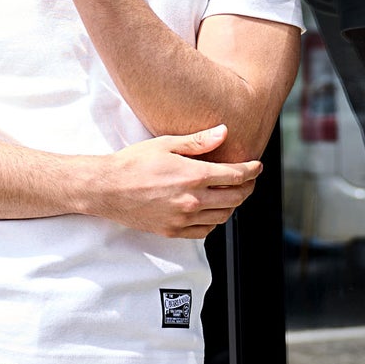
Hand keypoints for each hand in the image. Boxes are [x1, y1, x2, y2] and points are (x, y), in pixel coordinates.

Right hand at [92, 125, 261, 238]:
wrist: (107, 188)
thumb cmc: (133, 162)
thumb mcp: (166, 144)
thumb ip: (198, 141)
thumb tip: (224, 131)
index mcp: (193, 176)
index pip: (235, 176)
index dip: (251, 170)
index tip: (257, 166)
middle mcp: (192, 200)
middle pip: (235, 198)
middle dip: (247, 188)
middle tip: (248, 180)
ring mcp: (183, 218)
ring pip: (223, 216)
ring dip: (232, 205)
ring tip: (231, 193)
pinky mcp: (173, 230)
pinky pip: (204, 231)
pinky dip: (214, 221)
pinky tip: (210, 210)